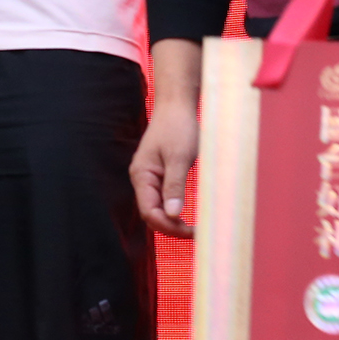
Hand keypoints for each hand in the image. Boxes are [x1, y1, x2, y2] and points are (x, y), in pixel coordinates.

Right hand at [130, 41, 201, 238]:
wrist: (176, 106)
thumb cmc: (178, 127)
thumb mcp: (179, 157)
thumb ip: (174, 186)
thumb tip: (173, 214)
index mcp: (142, 175)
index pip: (149, 212)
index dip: (167, 226)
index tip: (191, 232)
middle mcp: (142, 178)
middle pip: (152, 213)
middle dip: (171, 227)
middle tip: (196, 233)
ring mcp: (150, 177)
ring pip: (158, 208)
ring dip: (173, 220)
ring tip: (194, 229)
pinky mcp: (160, 174)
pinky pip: (163, 198)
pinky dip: (175, 209)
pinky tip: (187, 214)